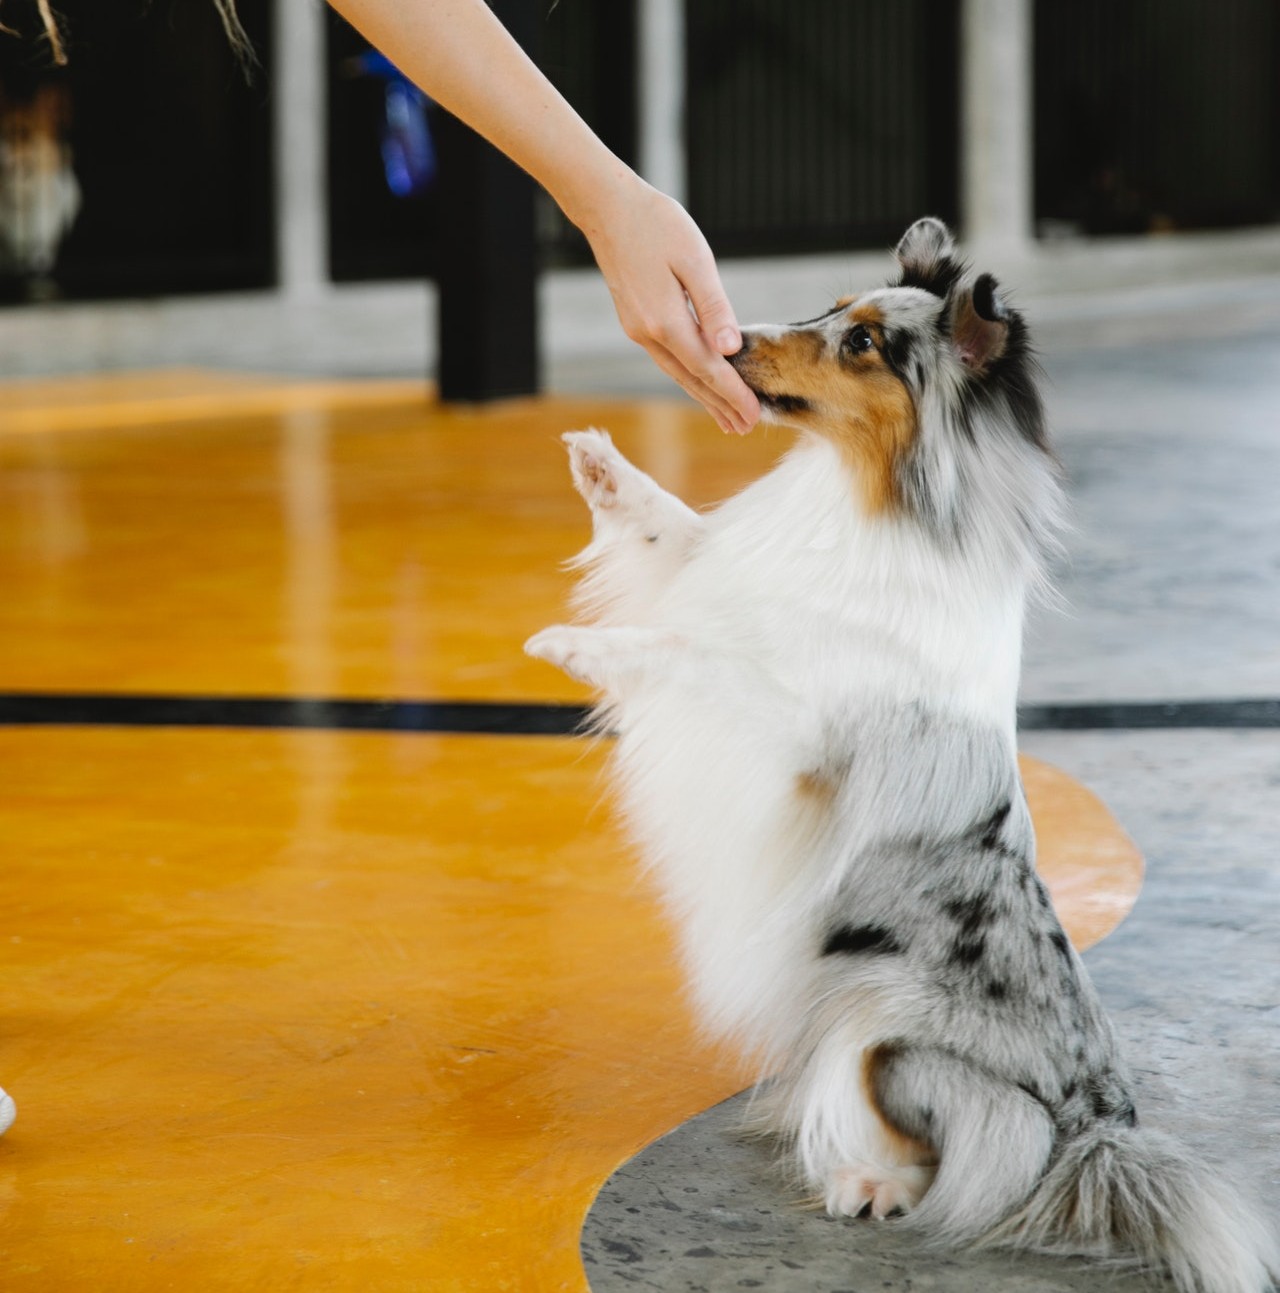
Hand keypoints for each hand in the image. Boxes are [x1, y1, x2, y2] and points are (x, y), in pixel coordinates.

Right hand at [578, 175, 759, 434]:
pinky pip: (667, 359)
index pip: (708, 368)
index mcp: (666, 321)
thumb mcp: (695, 259)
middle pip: (692, 380)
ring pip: (678, 373)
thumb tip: (730, 348)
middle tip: (745, 428)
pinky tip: (699, 382)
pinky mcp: (634, 322)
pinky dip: (687, 376)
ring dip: (703, 396)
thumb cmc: (656, 224)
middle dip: (720, 405)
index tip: (755, 415)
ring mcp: (638, 330)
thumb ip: (714, 307)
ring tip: (726, 417)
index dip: (733, 394)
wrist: (608, 208)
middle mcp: (649, 334)